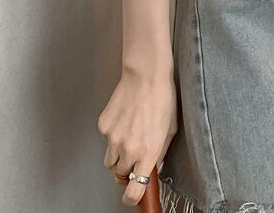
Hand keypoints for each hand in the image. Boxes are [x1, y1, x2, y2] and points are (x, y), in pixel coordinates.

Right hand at [97, 67, 177, 206]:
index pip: (134, 190)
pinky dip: (113, 134)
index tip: (133, 195)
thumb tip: (155, 165)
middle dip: (126, 171)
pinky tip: (125, 118)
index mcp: (147, 152)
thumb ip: (161, 151)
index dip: (132, 197)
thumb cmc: (162, 98)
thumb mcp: (170, 129)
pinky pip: (106, 139)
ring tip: (129, 136)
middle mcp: (128, 149)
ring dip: (118, 156)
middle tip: (134, 158)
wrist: (145, 75)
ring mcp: (113, 138)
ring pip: (109, 160)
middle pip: (118, 175)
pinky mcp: (103, 126)